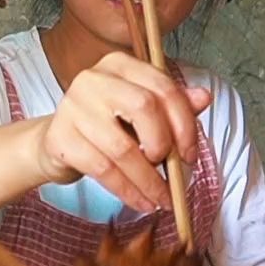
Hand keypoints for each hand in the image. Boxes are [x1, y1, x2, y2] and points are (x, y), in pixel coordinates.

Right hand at [34, 52, 211, 211]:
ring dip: (148, 181)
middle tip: (172, 171)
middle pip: (143, 107)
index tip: (191, 154)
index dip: (184, 123)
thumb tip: (204, 98)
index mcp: (119, 64)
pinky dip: (127, 191)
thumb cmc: (108, 123)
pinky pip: (102, 170)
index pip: (162, 87)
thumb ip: (173, 105)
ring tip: (161, 199)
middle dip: (164, 146)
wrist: (60, 141)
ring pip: (122, 147)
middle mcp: (94, 79)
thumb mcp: (142, 111)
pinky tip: (140, 201)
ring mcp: (72, 107)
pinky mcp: (60, 138)